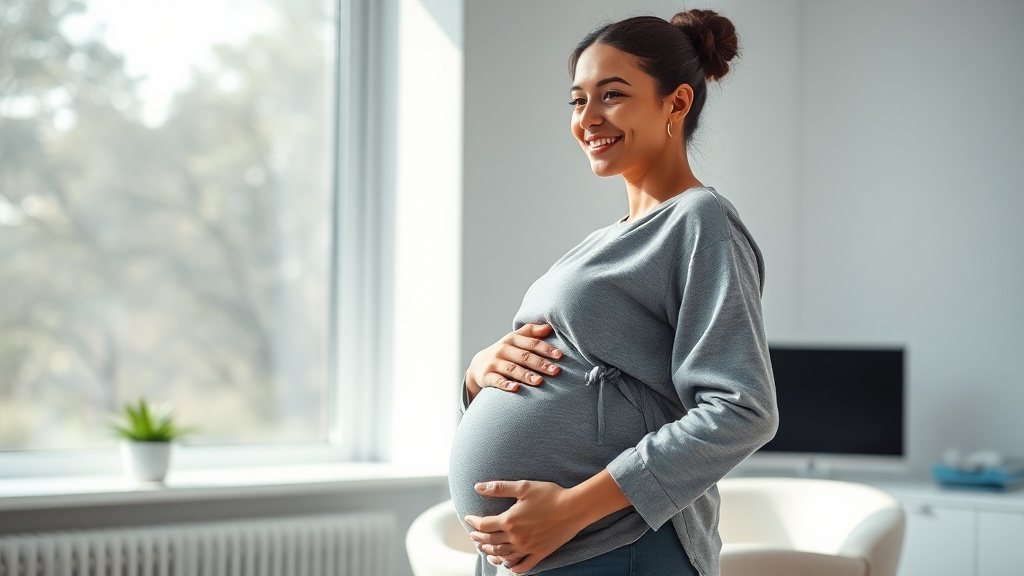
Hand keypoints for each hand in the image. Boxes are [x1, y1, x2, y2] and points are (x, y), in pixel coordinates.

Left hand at [463, 480, 586, 573]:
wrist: (574, 508)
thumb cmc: (550, 494)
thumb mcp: (523, 487)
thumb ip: (499, 488)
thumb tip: (477, 487)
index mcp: (510, 520)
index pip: (484, 525)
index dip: (473, 522)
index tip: (468, 518)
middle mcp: (516, 537)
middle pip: (491, 541)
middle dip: (480, 538)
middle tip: (474, 536)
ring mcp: (528, 547)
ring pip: (504, 555)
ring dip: (492, 552)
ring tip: (486, 549)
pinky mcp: (540, 553)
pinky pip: (524, 565)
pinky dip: (514, 567)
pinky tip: (509, 566)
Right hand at [465, 323, 562, 403]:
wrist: (478, 364)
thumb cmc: (505, 351)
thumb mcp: (515, 338)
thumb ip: (532, 332)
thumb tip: (549, 327)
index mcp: (512, 339)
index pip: (532, 343)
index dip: (546, 349)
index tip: (560, 355)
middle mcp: (503, 349)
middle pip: (524, 357)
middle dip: (541, 364)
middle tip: (555, 371)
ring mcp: (494, 363)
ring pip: (512, 369)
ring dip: (526, 375)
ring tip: (540, 381)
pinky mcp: (487, 376)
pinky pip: (497, 380)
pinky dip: (505, 385)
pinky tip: (515, 389)